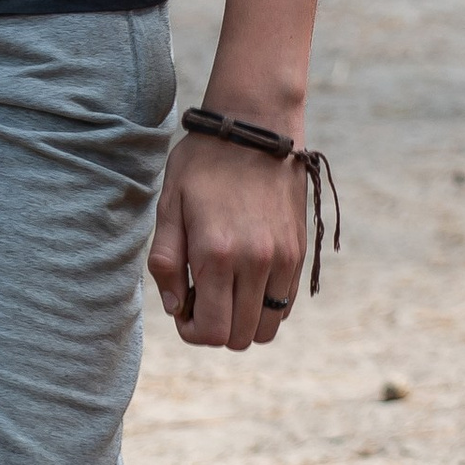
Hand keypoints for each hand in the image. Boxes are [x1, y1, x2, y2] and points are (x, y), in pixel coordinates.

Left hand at [149, 130, 306, 347]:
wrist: (255, 127)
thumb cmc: (203, 163)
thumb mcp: (169, 205)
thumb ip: (166, 261)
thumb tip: (176, 308)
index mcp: (217, 254)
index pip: (212, 331)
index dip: (193, 332)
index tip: (184, 309)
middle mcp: (256, 262)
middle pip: (240, 337)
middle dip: (216, 328)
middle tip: (202, 297)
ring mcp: (283, 259)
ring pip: (267, 326)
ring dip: (243, 320)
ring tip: (226, 290)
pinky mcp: (299, 252)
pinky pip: (285, 303)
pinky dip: (264, 304)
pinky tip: (247, 278)